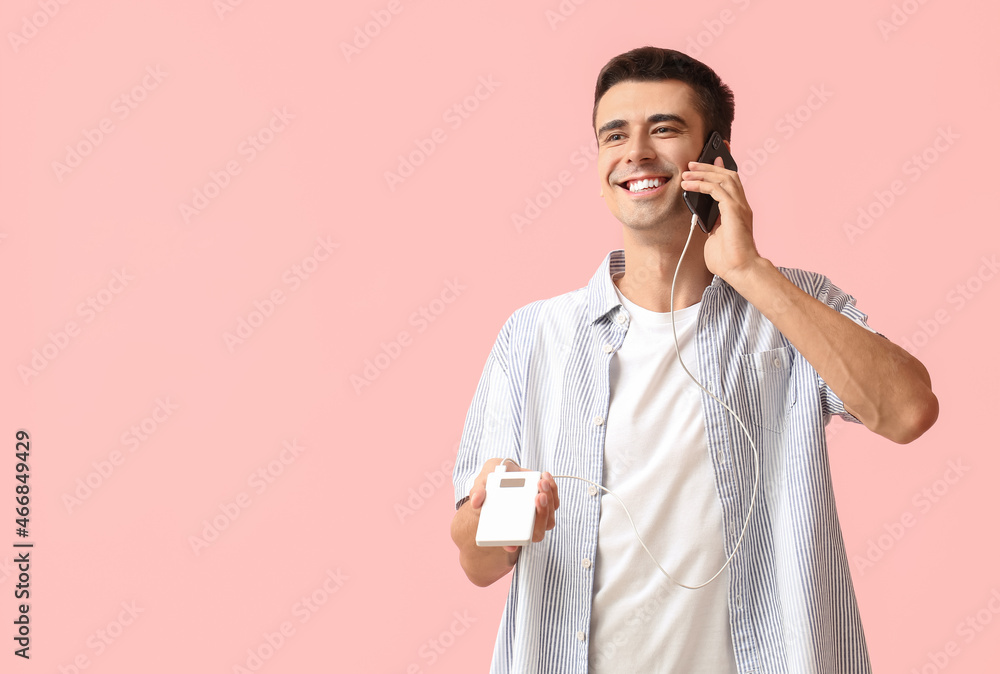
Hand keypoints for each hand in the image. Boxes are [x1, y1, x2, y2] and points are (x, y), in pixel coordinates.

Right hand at [469, 458, 559, 552]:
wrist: (502, 474)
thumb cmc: (490, 486)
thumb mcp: (480, 485)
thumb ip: (477, 492)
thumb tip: (476, 501)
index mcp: (507, 528)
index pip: (512, 542)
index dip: (512, 544)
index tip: (511, 544)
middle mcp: (524, 525)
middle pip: (538, 529)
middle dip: (541, 513)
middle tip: (538, 496)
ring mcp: (537, 515)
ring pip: (549, 515)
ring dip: (549, 499)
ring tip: (541, 482)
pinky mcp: (545, 502)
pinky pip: (554, 501)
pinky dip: (552, 489)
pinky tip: (545, 477)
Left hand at [681, 156, 760, 282]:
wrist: (740, 270)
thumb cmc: (728, 259)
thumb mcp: (715, 237)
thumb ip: (711, 224)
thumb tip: (702, 218)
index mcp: (738, 211)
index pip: (731, 183)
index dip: (720, 170)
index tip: (708, 162)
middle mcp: (742, 205)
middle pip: (728, 175)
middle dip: (710, 167)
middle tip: (692, 163)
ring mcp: (740, 207)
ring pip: (724, 178)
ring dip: (704, 172)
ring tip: (687, 171)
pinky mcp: (734, 210)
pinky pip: (716, 189)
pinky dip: (702, 184)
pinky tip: (689, 185)